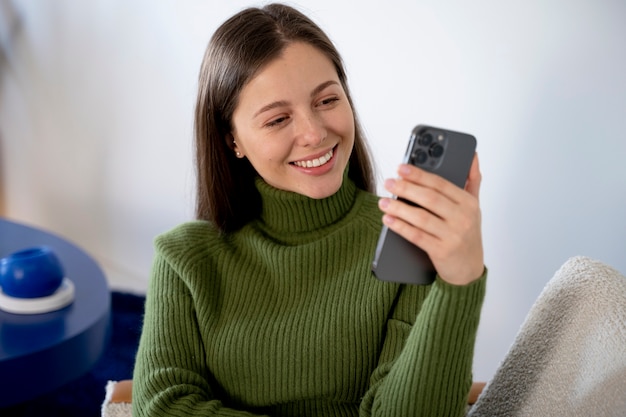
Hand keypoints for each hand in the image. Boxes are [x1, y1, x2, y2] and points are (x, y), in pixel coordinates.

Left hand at [378, 154, 483, 285]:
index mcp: (468, 203)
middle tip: (388, 182)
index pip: (441, 184)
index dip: (419, 174)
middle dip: (406, 188)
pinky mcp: (442, 251)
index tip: (401, 167)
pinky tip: (388, 219)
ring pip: (421, 217)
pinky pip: (417, 236)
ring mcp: (453, 235)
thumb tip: (472, 154)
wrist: (469, 269)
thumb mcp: (473, 206)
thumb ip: (471, 180)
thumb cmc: (466, 233)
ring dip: (399, 208)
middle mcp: (463, 218)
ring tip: (383, 201)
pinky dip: (400, 226)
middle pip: (430, 198)